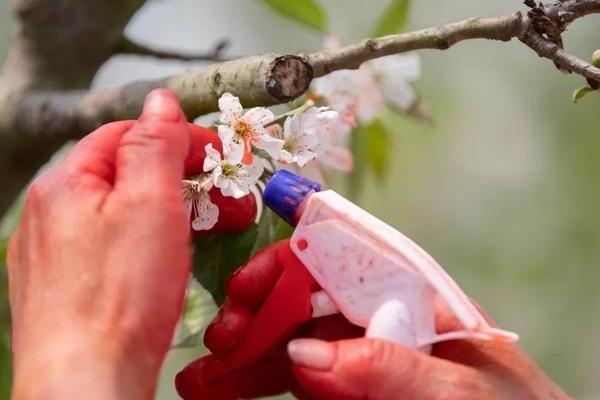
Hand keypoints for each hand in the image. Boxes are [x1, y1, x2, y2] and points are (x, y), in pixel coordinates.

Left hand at [7, 89, 251, 398]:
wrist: (88, 383)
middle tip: (229, 205)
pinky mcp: (67, 290)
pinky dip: (148, 247)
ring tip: (208, 235)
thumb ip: (155, 144)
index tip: (218, 158)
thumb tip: (160, 100)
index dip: (179, 140)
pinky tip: (167, 267)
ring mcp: (56, 256)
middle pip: (126, 177)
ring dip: (171, 216)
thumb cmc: (119, 297)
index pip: (127, 135)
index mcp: (66, 184)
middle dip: (184, 183)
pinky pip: (113, 251)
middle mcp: (51, 216)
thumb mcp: (149, 202)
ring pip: (122, 215)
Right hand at [176, 240, 569, 399]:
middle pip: (304, 298)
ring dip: (246, 353)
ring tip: (203, 375)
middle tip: (222, 338)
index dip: (289, 262)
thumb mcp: (455, 387)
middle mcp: (379, 313)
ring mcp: (360, 350)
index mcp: (409, 292)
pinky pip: (297, 375)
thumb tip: (304, 353)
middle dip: (257, 313)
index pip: (340, 257)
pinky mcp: (350, 383)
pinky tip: (228, 386)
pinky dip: (259, 380)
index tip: (245, 284)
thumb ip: (385, 366)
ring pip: (292, 339)